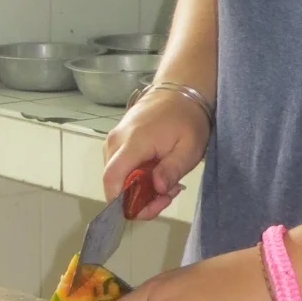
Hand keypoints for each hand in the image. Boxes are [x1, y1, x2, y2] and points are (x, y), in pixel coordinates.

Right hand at [102, 89, 209, 218]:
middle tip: (168, 195)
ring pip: (117, 178)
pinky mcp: (117, 142)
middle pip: (113, 184)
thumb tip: (156, 188)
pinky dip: (137, 178)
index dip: (121, 202)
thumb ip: (172, 169)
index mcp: (133, 142)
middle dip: (138, 199)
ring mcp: (114, 141)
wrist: (179, 91)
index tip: (145, 210)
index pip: (112, 179)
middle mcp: (115, 142)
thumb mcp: (189, 147)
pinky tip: (158, 173)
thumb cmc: (187, 118)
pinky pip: (120, 168)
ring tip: (167, 182)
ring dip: (140, 189)